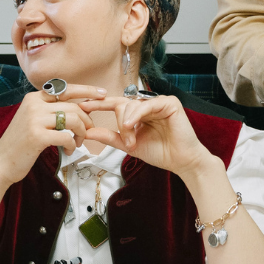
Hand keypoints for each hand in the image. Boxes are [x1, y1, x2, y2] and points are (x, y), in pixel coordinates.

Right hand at [0, 85, 102, 189]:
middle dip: (86, 121)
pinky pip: (67, 136)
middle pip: (73, 106)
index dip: (87, 91)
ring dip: (81, 134)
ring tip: (77, 144)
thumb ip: (51, 112)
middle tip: (86, 135)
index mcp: (34, 98)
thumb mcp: (33, 120)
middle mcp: (34, 104)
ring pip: (73, 120)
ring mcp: (34, 119)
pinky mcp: (37, 136)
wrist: (0, 163)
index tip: (102, 95)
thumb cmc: (20, 144)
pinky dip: (72, 145)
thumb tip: (80, 109)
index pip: (66, 88)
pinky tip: (68, 151)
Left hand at [80, 94, 220, 182]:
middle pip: (122, 104)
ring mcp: (159, 102)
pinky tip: (132, 125)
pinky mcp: (170, 102)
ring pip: (132, 104)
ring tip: (132, 140)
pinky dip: (137, 115)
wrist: (181, 161)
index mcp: (138, 113)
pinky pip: (147, 104)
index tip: (82, 106)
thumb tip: (88, 132)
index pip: (115, 104)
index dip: (98, 104)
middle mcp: (147, 105)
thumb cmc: (160, 152)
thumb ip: (110, 137)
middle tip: (127, 142)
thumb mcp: (129, 145)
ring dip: (128, 123)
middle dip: (120, 124)